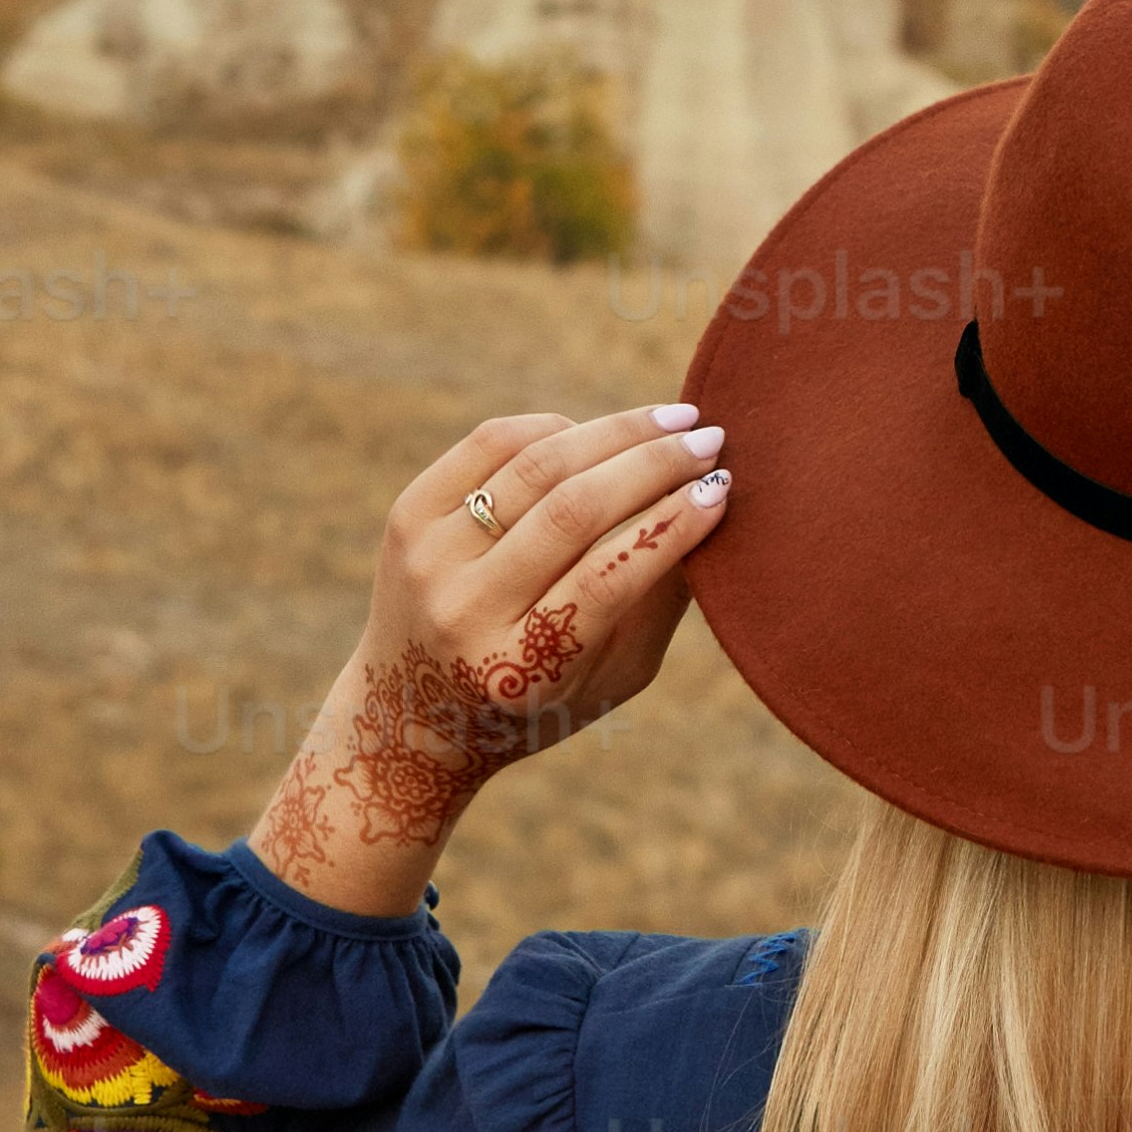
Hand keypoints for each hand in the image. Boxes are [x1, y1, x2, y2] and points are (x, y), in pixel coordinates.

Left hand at [255, 401, 728, 910]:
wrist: (408, 712)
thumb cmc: (538, 698)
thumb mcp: (610, 680)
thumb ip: (659, 602)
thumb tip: (710, 499)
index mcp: (519, 668)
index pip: (609, 578)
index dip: (673, 524)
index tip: (724, 486)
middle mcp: (464, 611)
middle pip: (574, 510)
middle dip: (654, 463)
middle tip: (710, 438)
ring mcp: (428, 559)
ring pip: (535, 464)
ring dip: (616, 431)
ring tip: (672, 419)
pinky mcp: (407, 516)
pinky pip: (490, 443)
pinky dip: (553, 427)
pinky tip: (595, 433)